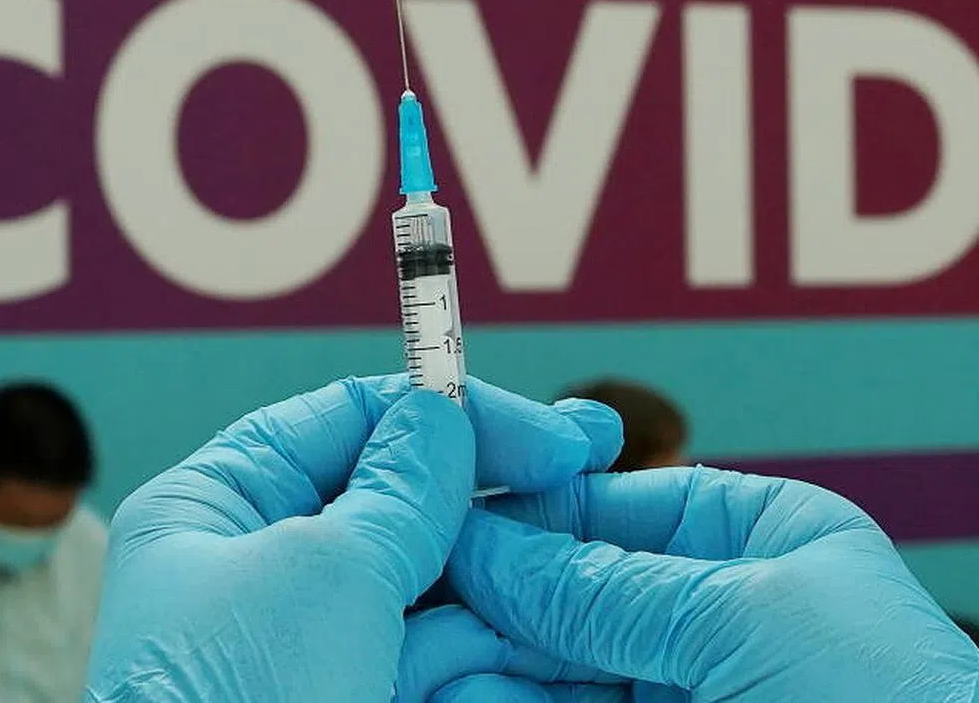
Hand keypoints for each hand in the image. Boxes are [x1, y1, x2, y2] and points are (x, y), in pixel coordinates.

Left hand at [81, 375, 620, 701]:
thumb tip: (440, 416)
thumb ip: (400, 484)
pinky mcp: (361, 692)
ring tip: (589, 549)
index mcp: (221, 506)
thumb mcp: (328, 570)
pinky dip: (496, 640)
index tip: (546, 432)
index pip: (348, 419)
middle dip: (494, 485)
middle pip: (401, 496)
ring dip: (511, 565)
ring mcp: (320, 636)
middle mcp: (266, 564)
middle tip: (591, 458)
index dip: (450, 413)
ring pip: (435, 575)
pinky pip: (442, 648)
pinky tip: (553, 635)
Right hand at [416, 464, 978, 701]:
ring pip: (559, 661)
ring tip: (430, 651)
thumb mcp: (748, 618)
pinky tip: (466, 694)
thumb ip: (609, 585)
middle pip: (577, 586)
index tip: (456, 521)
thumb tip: (492, 548)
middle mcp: (715, 610)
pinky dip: (509, 701)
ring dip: (490, 655)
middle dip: (501, 595)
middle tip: (426, 596)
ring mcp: (684, 687)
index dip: (534, 512)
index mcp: (761, 540)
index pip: (617, 503)